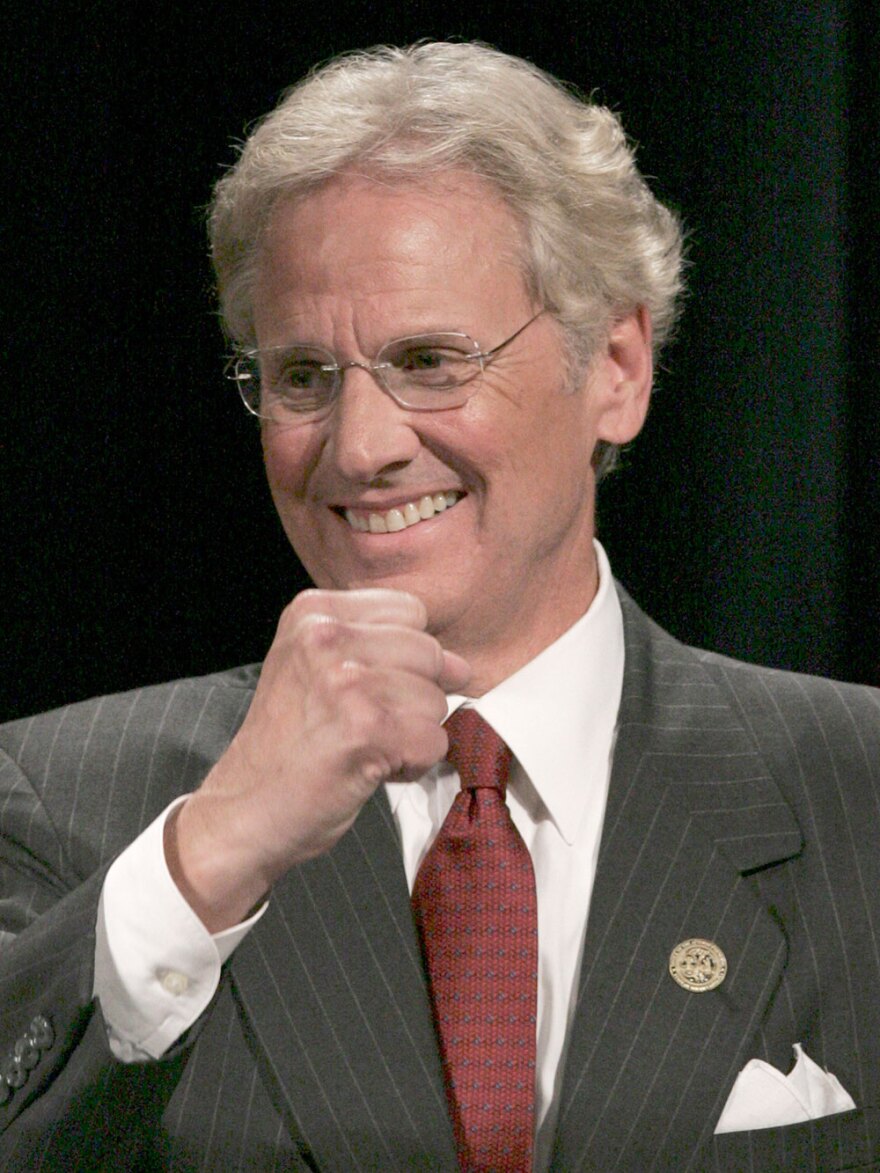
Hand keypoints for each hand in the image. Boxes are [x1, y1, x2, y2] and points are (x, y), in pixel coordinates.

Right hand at [166, 588, 470, 930]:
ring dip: (411, 735)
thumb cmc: (288, 744)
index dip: (405, 657)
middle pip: (429, 653)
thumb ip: (385, 650)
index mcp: (313, 612)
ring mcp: (345, 681)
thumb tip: (463, 666)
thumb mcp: (316, 668)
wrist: (244, 810)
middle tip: (362, 726)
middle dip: (412, 698)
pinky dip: (412, 765)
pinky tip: (370, 768)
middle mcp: (326, 637)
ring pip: (436, 700)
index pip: (411, 612)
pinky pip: (434, 741)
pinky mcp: (365, 730)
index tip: (366, 689)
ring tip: (362, 747)